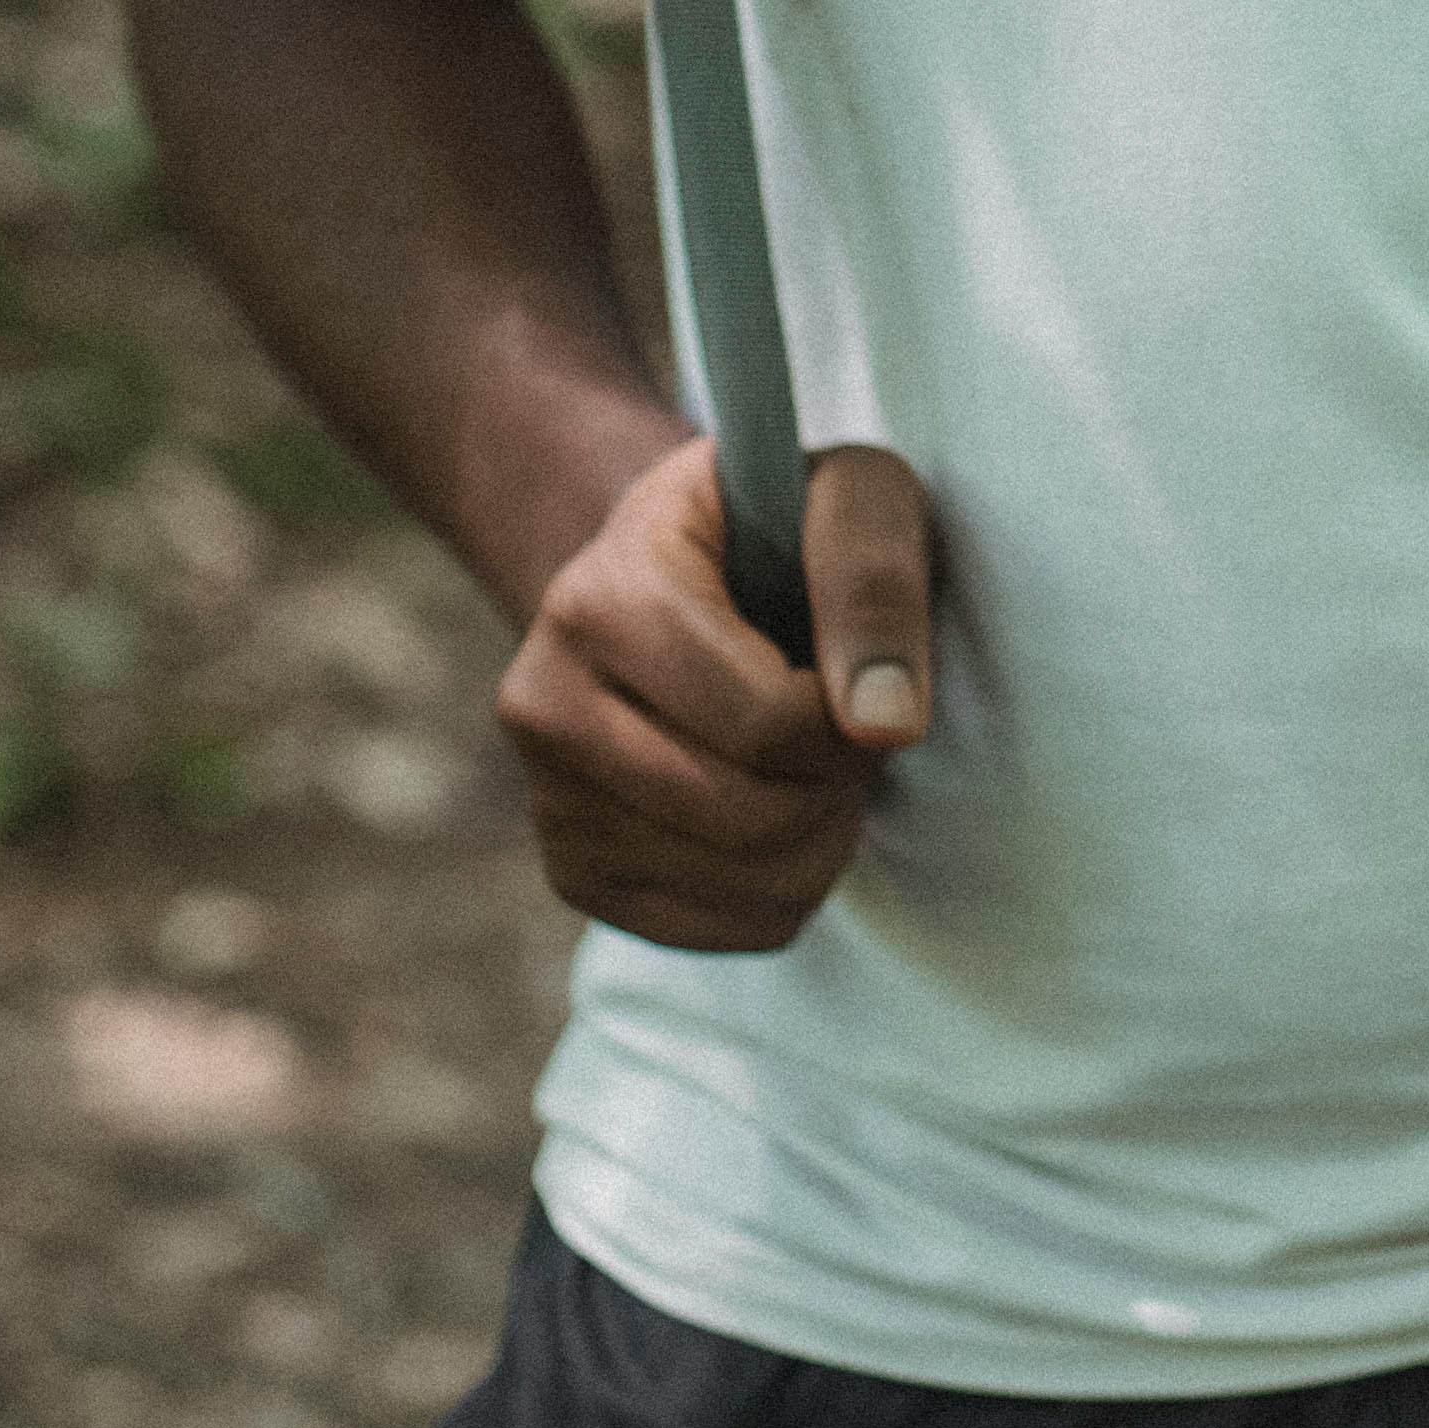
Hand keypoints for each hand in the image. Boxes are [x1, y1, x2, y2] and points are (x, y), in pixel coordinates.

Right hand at [494, 432, 936, 949]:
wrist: (688, 568)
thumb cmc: (785, 524)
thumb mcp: (853, 496)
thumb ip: (874, 584)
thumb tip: (885, 724)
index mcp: (601, 597)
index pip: (765, 723)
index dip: (850, 719)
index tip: (865, 676)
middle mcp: (544, 703)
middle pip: (746, 814)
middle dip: (837, 783)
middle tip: (847, 728)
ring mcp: (547, 798)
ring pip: (737, 882)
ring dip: (821, 839)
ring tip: (816, 764)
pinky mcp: (572, 871)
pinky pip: (715, 931)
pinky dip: (781, 890)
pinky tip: (779, 813)